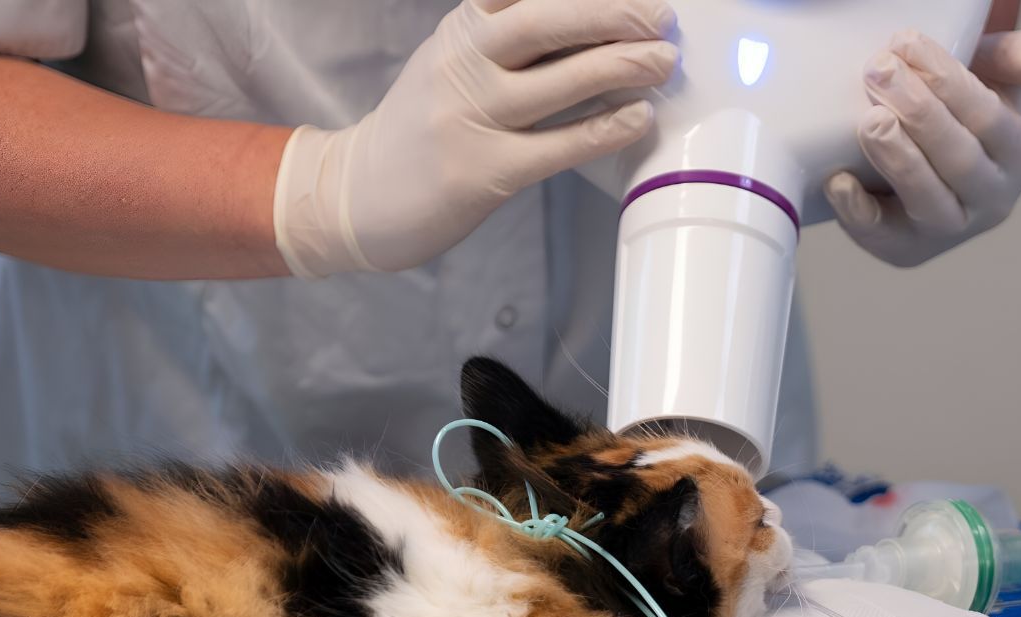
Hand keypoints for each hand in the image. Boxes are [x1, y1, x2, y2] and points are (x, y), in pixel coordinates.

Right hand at [274, 0, 676, 276]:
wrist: (357, 195)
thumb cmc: (421, 130)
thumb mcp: (452, 63)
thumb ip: (507, 41)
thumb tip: (592, 29)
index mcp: (459, 31)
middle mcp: (462, 65)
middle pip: (543, 21)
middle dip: (611, 14)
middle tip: (661, 16)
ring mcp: (470, 118)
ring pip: (557, 81)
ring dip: (620, 67)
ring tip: (663, 61)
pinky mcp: (482, 173)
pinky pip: (556, 147)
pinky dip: (602, 129)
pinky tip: (637, 118)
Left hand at [824, 24, 1020, 267]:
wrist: (915, 154)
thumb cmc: (955, 110)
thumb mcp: (989, 75)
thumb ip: (1015, 57)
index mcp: (1018, 155)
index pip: (989, 118)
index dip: (949, 81)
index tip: (906, 44)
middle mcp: (993, 200)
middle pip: (959, 159)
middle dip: (918, 112)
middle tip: (879, 71)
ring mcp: (950, 231)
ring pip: (929, 201)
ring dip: (898, 159)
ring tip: (870, 121)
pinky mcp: (906, 251)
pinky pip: (884, 238)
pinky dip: (859, 211)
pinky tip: (839, 181)